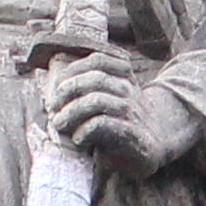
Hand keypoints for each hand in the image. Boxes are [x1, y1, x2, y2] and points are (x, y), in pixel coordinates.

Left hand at [42, 50, 200, 170]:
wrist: (152, 144)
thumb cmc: (121, 120)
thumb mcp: (110, 96)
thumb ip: (90, 87)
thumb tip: (53, 87)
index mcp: (124, 75)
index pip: (98, 60)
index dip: (73, 70)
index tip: (56, 86)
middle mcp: (130, 89)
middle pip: (95, 79)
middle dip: (68, 91)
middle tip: (53, 107)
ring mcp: (131, 110)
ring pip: (96, 101)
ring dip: (71, 112)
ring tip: (59, 123)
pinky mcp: (131, 133)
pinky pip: (102, 124)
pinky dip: (84, 130)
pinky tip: (78, 138)